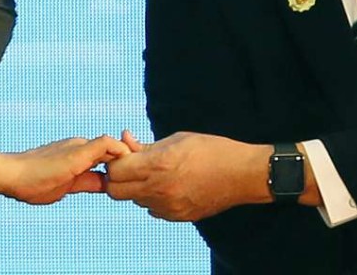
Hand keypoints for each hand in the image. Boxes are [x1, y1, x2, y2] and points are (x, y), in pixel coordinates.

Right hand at [0, 135, 129, 204]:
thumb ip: (87, 183)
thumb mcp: (67, 187)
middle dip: (130, 162)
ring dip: (128, 159)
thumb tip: (105, 185)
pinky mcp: (78, 151)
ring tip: (139, 176)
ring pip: (114, 145)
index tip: (132, 181)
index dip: (122, 168)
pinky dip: (120, 153)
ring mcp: (80, 146)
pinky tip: (126, 170)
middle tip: (142, 179)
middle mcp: (81, 145)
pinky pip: (107, 144)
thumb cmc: (32, 183)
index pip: (109, 157)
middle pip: (115, 149)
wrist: (12, 175)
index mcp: (79, 154)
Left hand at [105, 130, 271, 220]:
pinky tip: (169, 185)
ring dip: (136, 187)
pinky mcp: (178, 217)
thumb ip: (147, 145)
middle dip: (118, 178)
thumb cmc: (211, 150)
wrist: (241, 174)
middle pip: (116, 191)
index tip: (124, 154)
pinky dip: (153, 198)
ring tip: (155, 174)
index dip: (115, 161)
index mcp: (158, 165)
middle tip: (130, 166)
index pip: (115, 170)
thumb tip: (124, 140)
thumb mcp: (176, 139)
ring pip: (134, 200)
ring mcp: (168, 206)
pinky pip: (153, 209)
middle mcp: (159, 189)